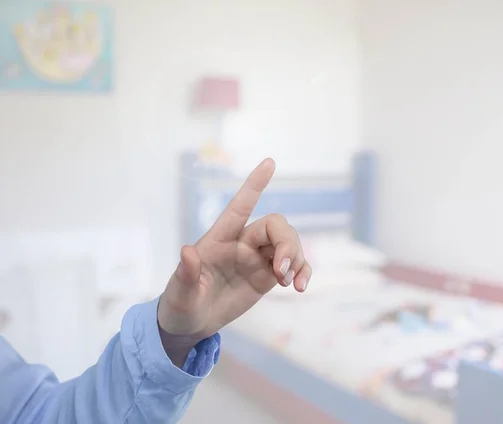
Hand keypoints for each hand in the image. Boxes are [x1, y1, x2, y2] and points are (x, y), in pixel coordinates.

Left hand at [158, 158, 311, 363]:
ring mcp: (257, 259)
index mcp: (219, 239)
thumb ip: (185, 274)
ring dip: (297, 259)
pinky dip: (303, 271)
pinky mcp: (268, 276)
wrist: (192, 324)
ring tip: (290, 283)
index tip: (269, 162)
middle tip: (282, 271)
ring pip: (289, 243)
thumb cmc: (180, 304)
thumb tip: (186, 250)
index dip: (254, 185)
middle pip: (275, 226)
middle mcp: (241, 243)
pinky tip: (300, 287)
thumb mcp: (179, 294)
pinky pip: (295, 265)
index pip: (239, 206)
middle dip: (287, 243)